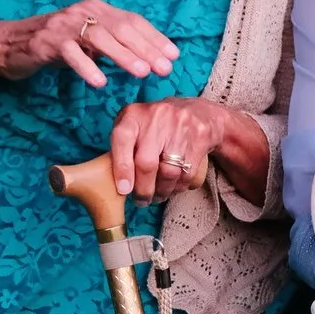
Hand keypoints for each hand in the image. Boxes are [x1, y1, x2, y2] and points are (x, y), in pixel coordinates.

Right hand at [0, 0, 177, 88]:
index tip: (174, 56)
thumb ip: (114, 43)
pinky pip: (70, 53)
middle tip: (164, 69)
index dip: (155, 38)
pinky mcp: (46, 41)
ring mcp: (64, 25)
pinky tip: (100, 82)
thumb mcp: (88, 40)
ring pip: (99, 37)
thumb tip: (150, 57)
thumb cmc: (57, 44)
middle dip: (146, 49)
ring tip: (141, 73)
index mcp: (97, 8)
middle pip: (121, 28)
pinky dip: (86, 67)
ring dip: (123, 56)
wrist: (11, 44)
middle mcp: (83, 11)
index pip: (133, 20)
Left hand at [110, 98, 228, 200]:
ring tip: (158, 196)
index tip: (124, 190)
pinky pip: (187, 174)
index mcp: (134, 114)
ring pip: (169, 172)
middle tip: (141, 200)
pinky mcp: (199, 138)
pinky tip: (174, 187)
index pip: (122, 139)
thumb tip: (115, 181)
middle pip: (147, 163)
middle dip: (143, 189)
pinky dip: (179, 187)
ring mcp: (180, 126)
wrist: (200, 113)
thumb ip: (123, 147)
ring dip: (162, 191)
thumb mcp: (136, 126)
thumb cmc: (157, 126)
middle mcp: (157, 117)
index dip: (121, 167)